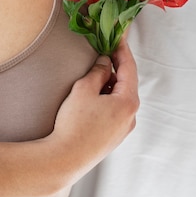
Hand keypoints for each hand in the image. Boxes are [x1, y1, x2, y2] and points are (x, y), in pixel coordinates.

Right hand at [49, 38, 138, 182]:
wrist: (64, 160)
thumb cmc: (74, 124)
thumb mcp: (84, 89)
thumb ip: (98, 71)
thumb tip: (105, 63)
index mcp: (128, 102)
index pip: (129, 68)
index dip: (122, 50)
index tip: (118, 36)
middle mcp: (131, 116)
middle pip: (127, 83)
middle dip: (116, 66)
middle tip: (106, 50)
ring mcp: (123, 129)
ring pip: (120, 97)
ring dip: (111, 83)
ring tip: (95, 74)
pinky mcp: (114, 137)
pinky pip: (115, 110)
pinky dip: (108, 97)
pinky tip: (94, 95)